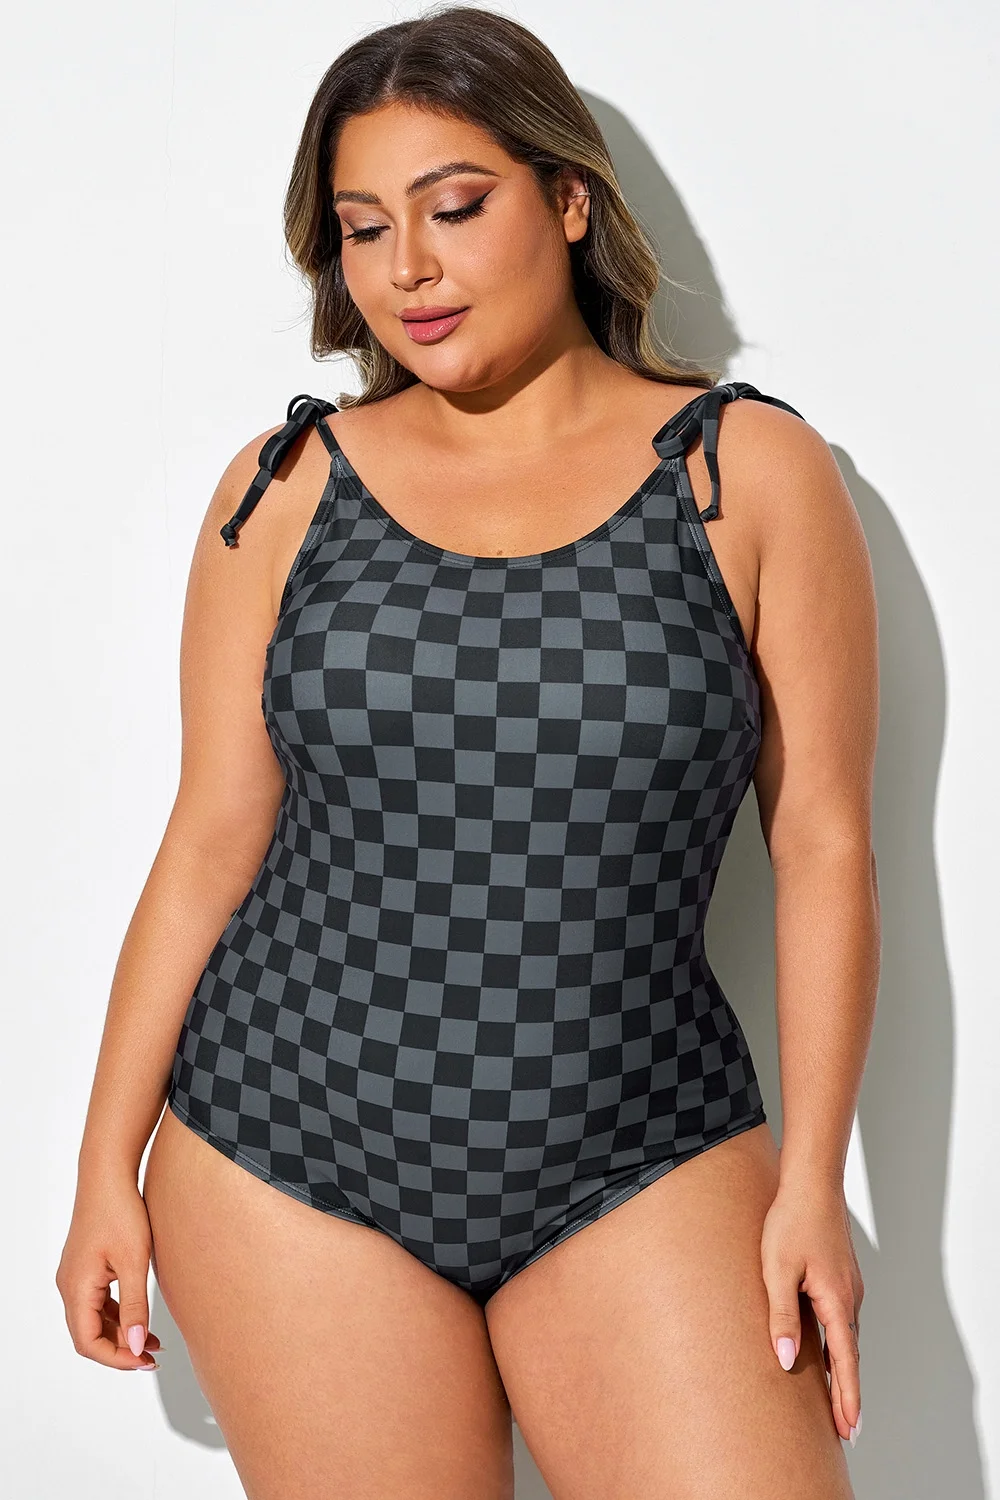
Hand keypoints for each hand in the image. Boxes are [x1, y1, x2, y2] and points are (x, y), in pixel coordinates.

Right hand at [56, 1172, 162, 1371]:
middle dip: (120, 1349)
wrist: (108, 1175)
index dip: (116, 1358)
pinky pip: (97, 1302)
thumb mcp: (134, 1262)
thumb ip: (135, 1307)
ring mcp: (75, 1276)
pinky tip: (140, 1317)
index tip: (144, 1361)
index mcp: (76, 1288)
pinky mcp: (85, 1267)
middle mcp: (69, 1286)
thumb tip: (137, 1347)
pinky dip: (117, 1314)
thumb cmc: (120, 1212)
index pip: (88, 1342)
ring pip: (93, 1319)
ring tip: (153, 1342)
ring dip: (120, 1333)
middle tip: (152, 1355)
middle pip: (89, 1334)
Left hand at [759, 1175, 863, 1444]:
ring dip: (843, 1370)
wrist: (811, 1184)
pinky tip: (829, 1352)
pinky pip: (841, 1320)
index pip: (845, 1361)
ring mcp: (847, 1287)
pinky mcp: (840, 1277)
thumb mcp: (777, 1271)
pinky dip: (839, 1345)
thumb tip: (785, 1361)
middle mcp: (849, 1298)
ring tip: (836, 1401)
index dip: (846, 1396)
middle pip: (850, 1355)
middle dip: (847, 1393)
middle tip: (846, 1430)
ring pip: (847, 1337)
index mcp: (836, 1301)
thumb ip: (781, 1317)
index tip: (850, 1428)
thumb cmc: (791, 1222)